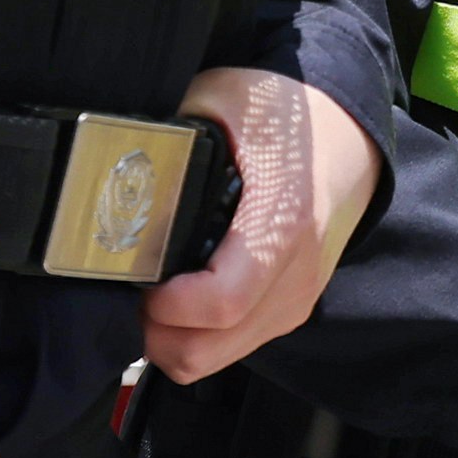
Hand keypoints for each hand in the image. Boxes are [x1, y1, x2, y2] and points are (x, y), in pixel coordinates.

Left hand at [138, 67, 379, 382]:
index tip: (137, 281)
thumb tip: (106, 157)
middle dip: (154, 333)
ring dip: (172, 339)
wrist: (351, 141)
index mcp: (283, 221)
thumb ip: (169, 129)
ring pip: (214, 360)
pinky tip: (182, 297)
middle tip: (131, 292)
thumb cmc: (289, 117)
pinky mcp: (290, 312)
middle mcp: (295, 274)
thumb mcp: (225, 97)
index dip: (166, 307)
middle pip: (207, 349)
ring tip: (153, 294)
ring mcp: (295, 300)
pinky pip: (231, 350)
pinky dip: (196, 337)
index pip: (222, 300)